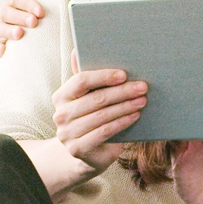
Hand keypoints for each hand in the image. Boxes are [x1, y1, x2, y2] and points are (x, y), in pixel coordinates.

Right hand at [0, 0, 58, 56]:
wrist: (50, 17)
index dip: (26, 3)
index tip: (41, 11)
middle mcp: (7, 10)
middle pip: (5, 12)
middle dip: (19, 17)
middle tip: (34, 22)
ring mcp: (5, 27)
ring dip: (8, 31)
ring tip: (21, 34)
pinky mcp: (6, 42)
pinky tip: (4, 51)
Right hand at [51, 51, 146, 174]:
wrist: (86, 153)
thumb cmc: (91, 118)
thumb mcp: (88, 97)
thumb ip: (85, 77)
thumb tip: (76, 50)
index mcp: (61, 96)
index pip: (80, 81)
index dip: (103, 76)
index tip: (124, 74)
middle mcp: (60, 114)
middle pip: (95, 99)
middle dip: (122, 92)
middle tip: (142, 87)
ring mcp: (67, 134)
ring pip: (102, 116)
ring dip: (125, 107)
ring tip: (142, 101)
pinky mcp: (77, 148)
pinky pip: (104, 132)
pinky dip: (122, 122)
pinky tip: (135, 116)